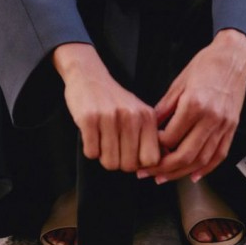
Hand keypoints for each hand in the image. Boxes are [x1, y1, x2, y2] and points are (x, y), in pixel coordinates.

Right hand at [52, 43, 160, 172]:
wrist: (89, 76)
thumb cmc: (115, 101)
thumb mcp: (139, 113)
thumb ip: (149, 137)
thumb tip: (156, 167)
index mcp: (147, 116)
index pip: (152, 159)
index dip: (140, 164)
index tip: (131, 157)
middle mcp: (132, 116)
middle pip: (128, 165)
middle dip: (118, 162)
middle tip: (113, 148)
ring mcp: (110, 117)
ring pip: (109, 162)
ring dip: (103, 157)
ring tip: (102, 140)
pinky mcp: (89, 118)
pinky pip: (91, 153)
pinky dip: (90, 149)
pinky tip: (92, 134)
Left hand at [137, 29, 245, 183]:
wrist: (233, 58)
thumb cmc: (205, 65)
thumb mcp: (178, 83)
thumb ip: (164, 108)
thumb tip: (150, 127)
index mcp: (194, 105)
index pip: (170, 138)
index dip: (155, 148)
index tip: (145, 149)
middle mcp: (210, 118)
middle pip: (185, 155)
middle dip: (163, 169)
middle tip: (147, 173)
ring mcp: (224, 125)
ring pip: (202, 160)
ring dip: (181, 173)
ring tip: (164, 177)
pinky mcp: (232, 128)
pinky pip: (220, 155)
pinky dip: (206, 169)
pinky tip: (193, 175)